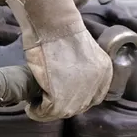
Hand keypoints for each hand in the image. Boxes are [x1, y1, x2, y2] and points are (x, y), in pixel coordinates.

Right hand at [6, 0, 112, 120]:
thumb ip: (83, 69)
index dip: (76, 98)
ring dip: (49, 110)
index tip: (62, 95)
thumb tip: (69, 81)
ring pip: (64, 111)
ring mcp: (80, 92)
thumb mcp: (83, 52)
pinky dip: (37, 111)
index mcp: (104, 71)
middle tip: (46, 101)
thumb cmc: (61, 31)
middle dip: (62, 105)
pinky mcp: (61, 97)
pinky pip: (47, 112)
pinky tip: (31, 106)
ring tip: (37, 105)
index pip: (93, 96)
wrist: (53, 24)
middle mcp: (97, 83)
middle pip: (79, 105)